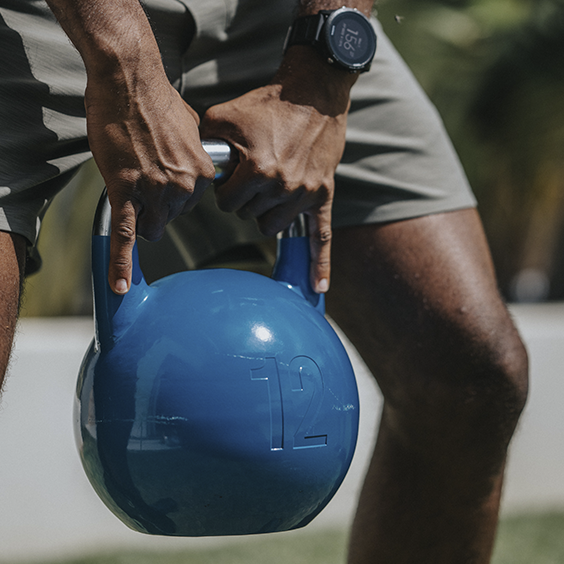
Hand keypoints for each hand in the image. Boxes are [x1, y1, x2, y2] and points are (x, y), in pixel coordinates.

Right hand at [86, 78, 215, 293]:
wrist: (129, 81)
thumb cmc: (157, 100)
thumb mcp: (191, 128)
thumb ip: (194, 152)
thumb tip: (191, 158)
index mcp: (202, 174)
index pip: (191, 206)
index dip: (173, 196)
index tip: (163, 183)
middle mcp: (183, 187)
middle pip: (171, 217)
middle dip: (157, 206)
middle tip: (144, 180)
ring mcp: (155, 191)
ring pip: (151, 226)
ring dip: (141, 217)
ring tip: (130, 188)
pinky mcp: (126, 191)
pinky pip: (126, 235)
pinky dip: (121, 263)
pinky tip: (120, 286)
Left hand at [200, 47, 356, 292]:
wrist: (313, 93)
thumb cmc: (268, 103)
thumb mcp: (225, 116)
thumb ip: (204, 144)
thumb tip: (192, 165)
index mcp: (258, 170)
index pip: (227, 203)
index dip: (224, 191)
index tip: (228, 179)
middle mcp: (282, 187)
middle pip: (248, 215)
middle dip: (244, 200)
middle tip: (249, 178)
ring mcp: (304, 194)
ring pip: (272, 226)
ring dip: (264, 215)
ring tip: (266, 192)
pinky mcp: (322, 195)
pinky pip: (321, 236)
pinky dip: (318, 264)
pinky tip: (318, 288)